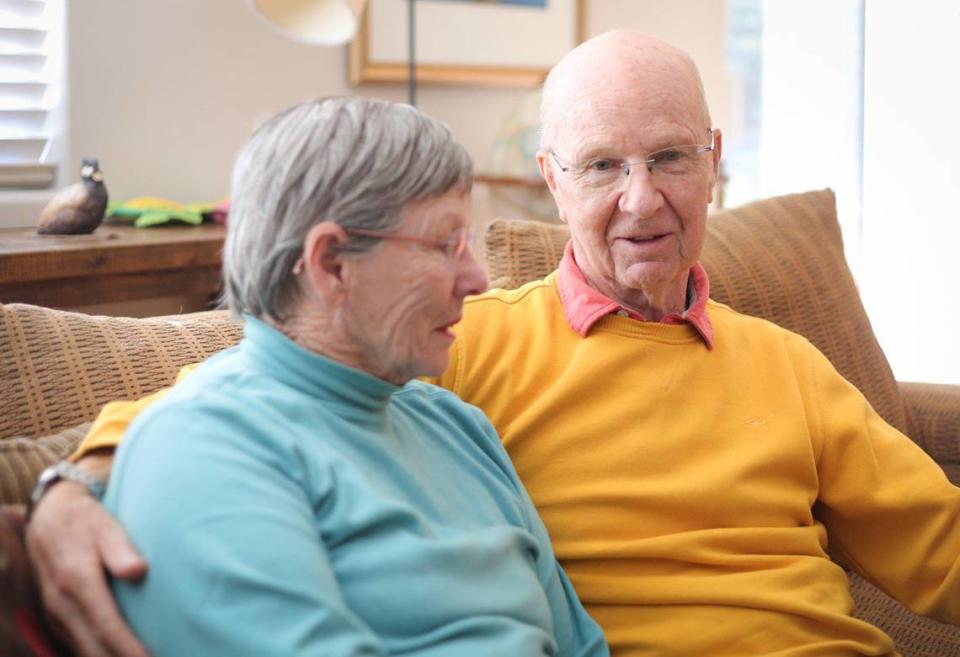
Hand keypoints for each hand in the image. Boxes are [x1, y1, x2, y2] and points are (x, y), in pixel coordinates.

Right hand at [26, 454, 149, 656]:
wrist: (48, 518)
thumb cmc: (86, 521)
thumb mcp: (106, 526)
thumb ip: (121, 550)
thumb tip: (138, 571)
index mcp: (78, 581)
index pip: (106, 627)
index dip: (129, 649)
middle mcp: (62, 603)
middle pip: (94, 648)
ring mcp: (55, 613)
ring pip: (84, 650)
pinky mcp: (56, 617)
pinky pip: (77, 645)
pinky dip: (98, 654)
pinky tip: (120, 655)